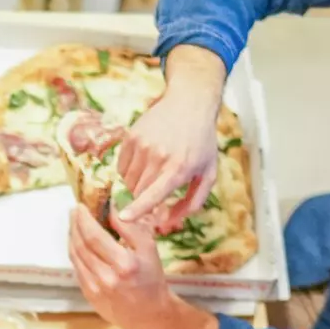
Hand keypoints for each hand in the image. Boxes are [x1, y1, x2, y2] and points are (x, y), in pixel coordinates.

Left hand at [68, 207, 199, 328]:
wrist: (151, 315)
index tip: (80, 206)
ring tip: (74, 225)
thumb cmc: (152, 279)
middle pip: (81, 245)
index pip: (94, 236)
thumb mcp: (149, 249)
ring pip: (75, 258)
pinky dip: (75, 254)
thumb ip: (130, 227)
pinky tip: (78, 244)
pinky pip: (77, 270)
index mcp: (124, 264)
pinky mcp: (89, 297)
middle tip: (74, 212)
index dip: (83, 219)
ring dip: (72, 238)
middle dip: (74, 225)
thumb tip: (110, 207)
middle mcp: (106, 277)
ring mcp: (95, 289)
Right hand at [114, 59, 229, 228]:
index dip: (138, 209)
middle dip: (144, 199)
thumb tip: (168, 224)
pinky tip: (145, 161)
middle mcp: (159, 156)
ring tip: (154, 172)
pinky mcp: (131, 136)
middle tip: (157, 191)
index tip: (124, 219)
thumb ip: (192, 203)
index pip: (154, 194)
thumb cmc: (201, 143)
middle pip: (138, 192)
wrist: (190, 104)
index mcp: (179, 168)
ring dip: (137, 185)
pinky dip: (130, 171)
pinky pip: (122, 167)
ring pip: (128, 181)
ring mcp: (143, 144)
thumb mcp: (208, 174)